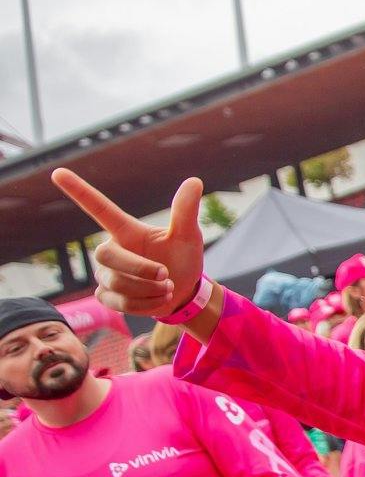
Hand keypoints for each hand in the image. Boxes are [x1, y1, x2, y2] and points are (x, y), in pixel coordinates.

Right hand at [52, 171, 204, 318]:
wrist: (184, 291)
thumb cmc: (182, 258)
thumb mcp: (189, 236)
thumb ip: (185, 212)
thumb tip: (195, 181)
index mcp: (126, 230)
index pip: (98, 208)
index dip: (79, 191)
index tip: (57, 172)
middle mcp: (111, 249)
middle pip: (107, 256)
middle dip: (140, 268)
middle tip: (166, 274)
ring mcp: (105, 274)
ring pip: (117, 283)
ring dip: (149, 288)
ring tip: (169, 286)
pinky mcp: (106, 296)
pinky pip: (120, 303)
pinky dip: (147, 304)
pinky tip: (160, 298)